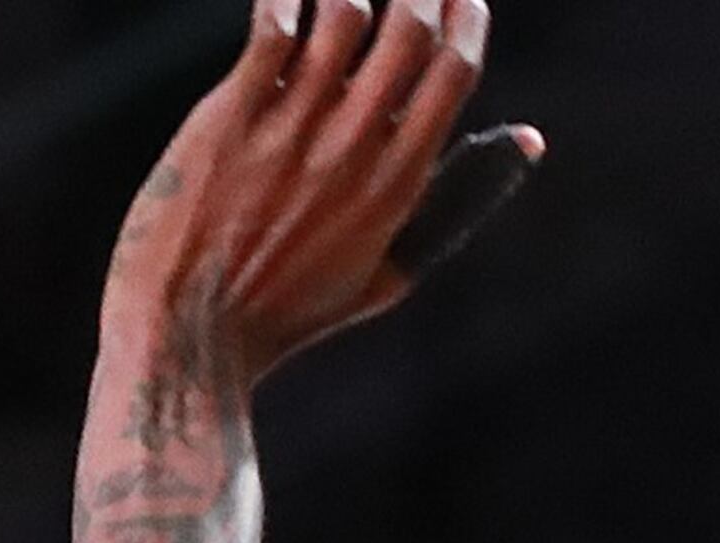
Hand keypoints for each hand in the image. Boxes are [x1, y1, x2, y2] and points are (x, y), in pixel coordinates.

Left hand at [111, 0, 540, 398]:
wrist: (191, 334)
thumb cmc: (289, 309)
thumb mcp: (389, 272)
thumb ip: (452, 203)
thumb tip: (528, 141)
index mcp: (397, 188)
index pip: (453, 74)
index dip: (464, 18)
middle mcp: (352, 151)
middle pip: (408, 30)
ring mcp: (291, 130)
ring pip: (344, 12)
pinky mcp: (232, 116)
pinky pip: (273, 26)